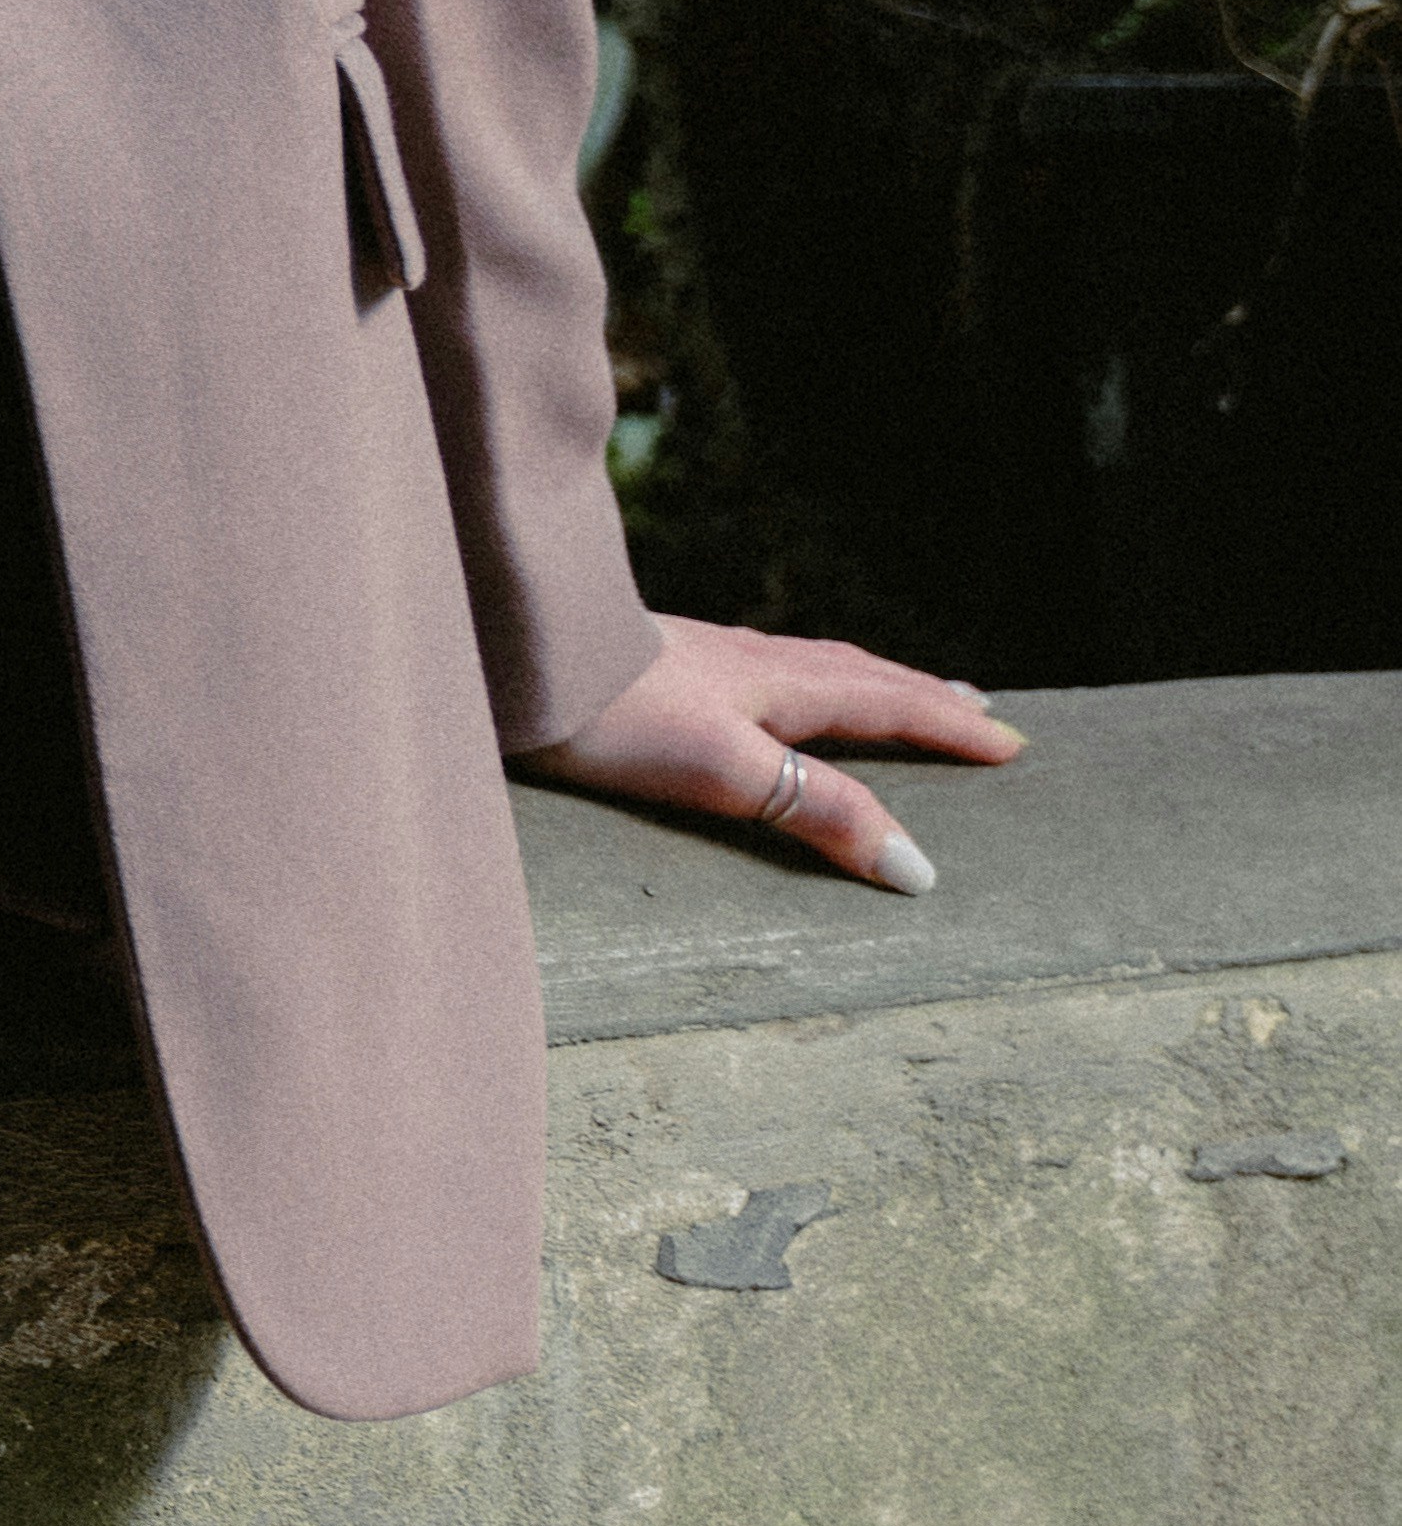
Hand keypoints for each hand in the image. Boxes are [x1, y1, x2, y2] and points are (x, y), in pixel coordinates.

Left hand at [528, 611, 1024, 893]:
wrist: (514, 659)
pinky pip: (761, 672)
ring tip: (891, 694)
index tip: (1011, 744)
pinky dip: (798, 684)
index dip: (951, 728)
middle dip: (921, 696)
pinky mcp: (658, 667)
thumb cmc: (616, 715)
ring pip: (811, 667)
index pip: (890, 706)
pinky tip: (765, 691)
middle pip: (860, 676)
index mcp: (782, 686)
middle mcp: (753, 663)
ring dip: (864, 684)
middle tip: (976, 707)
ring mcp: (704, 659)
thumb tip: (915, 867)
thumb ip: (820, 813)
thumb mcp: (730, 772)